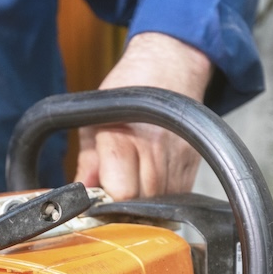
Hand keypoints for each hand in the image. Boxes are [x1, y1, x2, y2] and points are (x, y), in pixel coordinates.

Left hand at [75, 32, 213, 199]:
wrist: (171, 68)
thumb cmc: (129, 89)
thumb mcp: (94, 120)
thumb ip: (88, 162)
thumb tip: (79, 195)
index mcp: (124, 137)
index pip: (120, 193)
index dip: (106, 203)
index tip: (98, 201)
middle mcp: (154, 150)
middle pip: (141, 203)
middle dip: (125, 206)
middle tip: (114, 192)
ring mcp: (177, 160)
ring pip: (160, 204)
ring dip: (144, 203)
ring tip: (133, 183)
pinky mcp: (193, 166)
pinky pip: (177, 197)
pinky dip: (162, 197)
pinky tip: (151, 180)